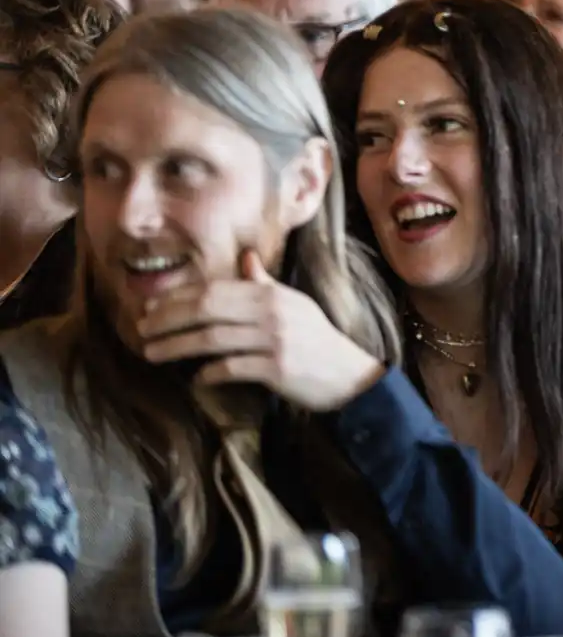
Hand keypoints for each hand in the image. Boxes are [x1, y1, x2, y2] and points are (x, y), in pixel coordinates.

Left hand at [137, 250, 385, 411]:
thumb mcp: (293, 304)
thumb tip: (245, 257)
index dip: (178, 297)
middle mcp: (273, 312)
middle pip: (208, 309)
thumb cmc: (315, 339)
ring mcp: (275, 340)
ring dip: (176, 346)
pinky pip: (231, 368)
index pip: (215, 289)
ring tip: (152, 353)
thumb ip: (264, 283)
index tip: (150, 307)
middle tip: (141, 329)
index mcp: (272, 294)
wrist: (348, 375)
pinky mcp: (277, 369)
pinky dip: (208, 373)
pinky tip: (195, 378)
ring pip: (213, 339)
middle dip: (168, 318)